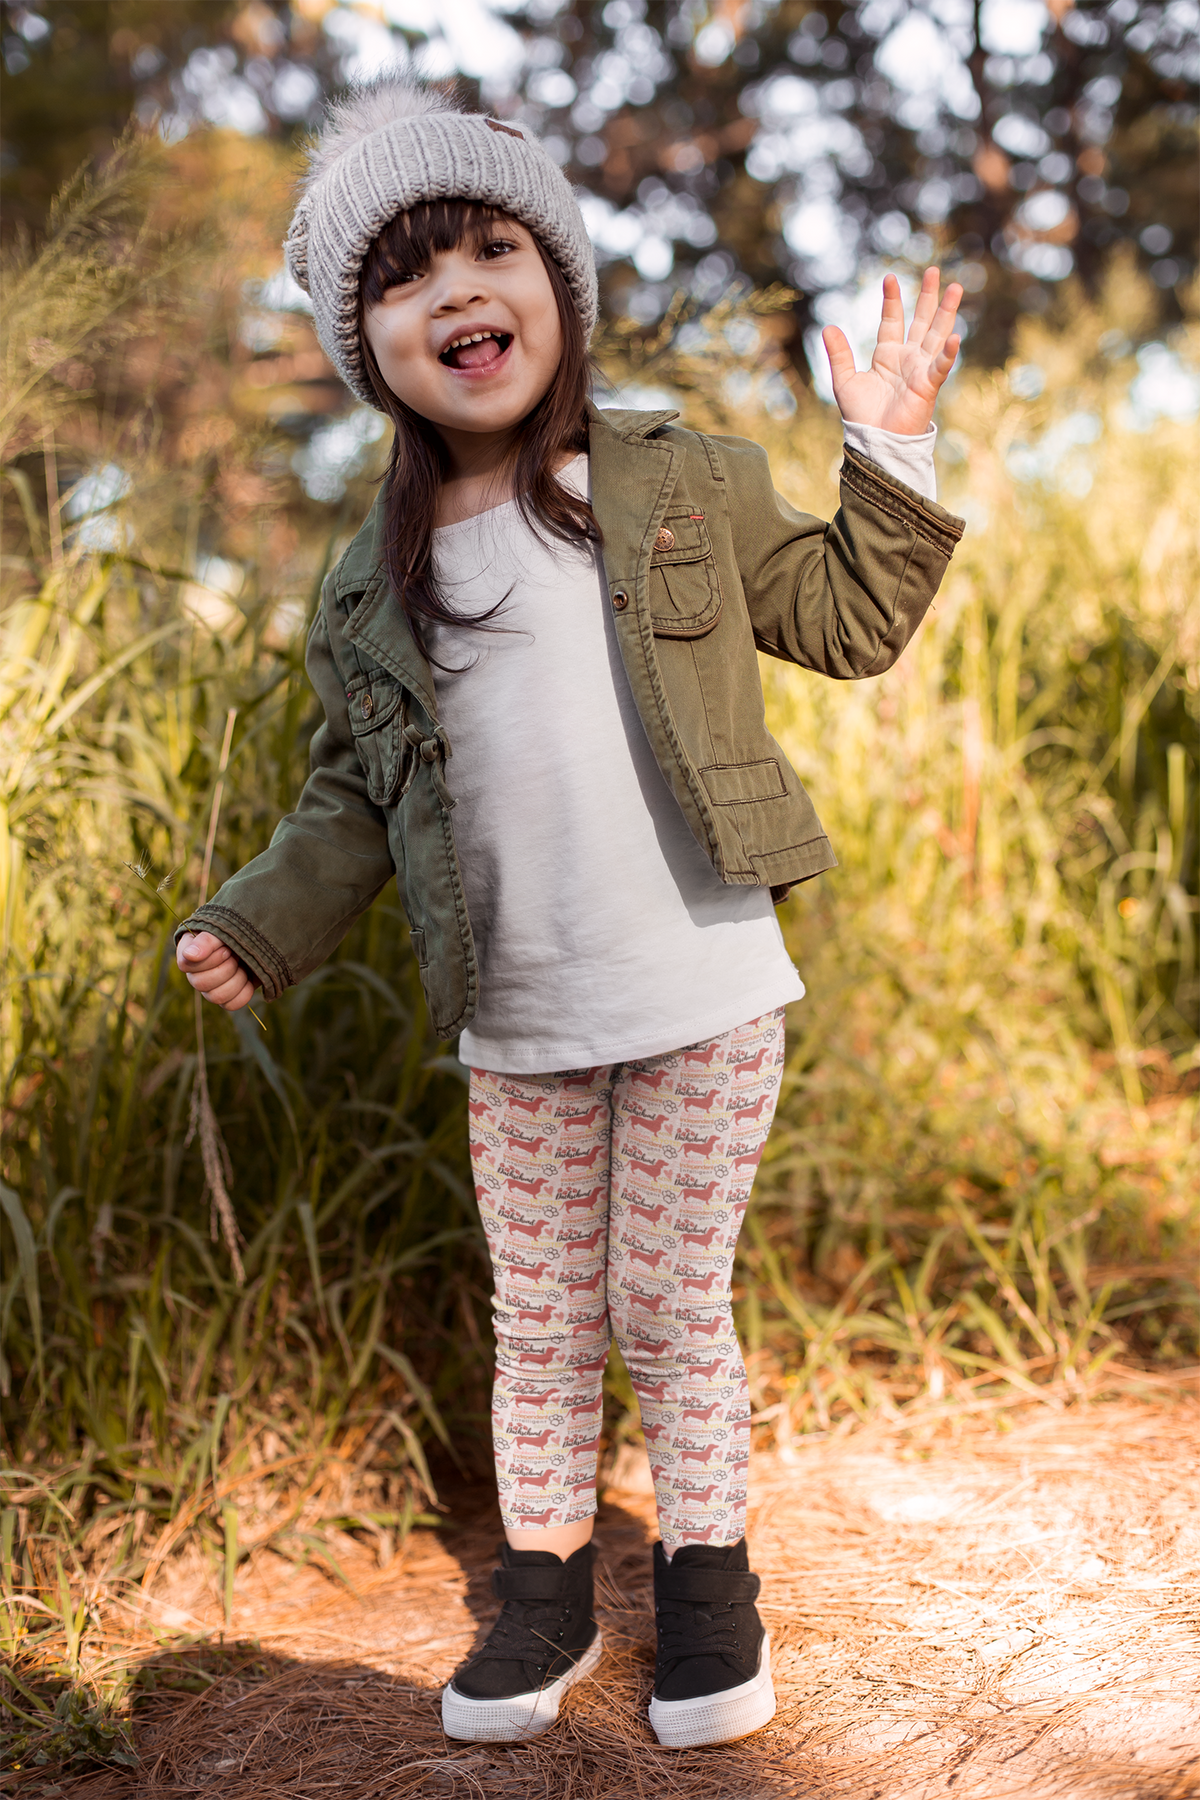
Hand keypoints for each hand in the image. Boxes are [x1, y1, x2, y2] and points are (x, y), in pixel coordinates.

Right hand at [176, 931, 256, 1010]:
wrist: (258, 939)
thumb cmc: (236, 930)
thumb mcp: (223, 928)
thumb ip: (206, 940)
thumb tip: (189, 955)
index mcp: (189, 953)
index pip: (186, 965)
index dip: (209, 959)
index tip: (226, 948)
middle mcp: (196, 973)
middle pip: (200, 984)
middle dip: (226, 968)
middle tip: (236, 955)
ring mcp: (210, 988)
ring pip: (216, 997)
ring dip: (237, 979)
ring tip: (243, 965)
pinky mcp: (227, 998)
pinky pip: (231, 1005)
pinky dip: (244, 991)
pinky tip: (248, 978)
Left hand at [822, 268, 962, 436]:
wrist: (874, 442)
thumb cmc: (862, 416)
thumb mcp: (845, 381)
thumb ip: (839, 355)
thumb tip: (828, 327)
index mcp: (888, 355)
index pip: (892, 320)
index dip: (892, 300)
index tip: (889, 278)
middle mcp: (908, 358)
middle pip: (921, 321)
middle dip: (927, 296)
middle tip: (933, 271)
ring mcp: (920, 370)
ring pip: (936, 335)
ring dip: (946, 312)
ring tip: (956, 288)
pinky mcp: (928, 386)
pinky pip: (940, 366)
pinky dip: (948, 353)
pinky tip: (955, 336)